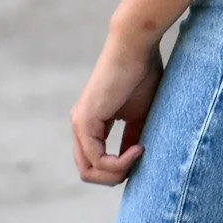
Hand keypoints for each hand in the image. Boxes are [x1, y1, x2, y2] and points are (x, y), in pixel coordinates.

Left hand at [70, 26, 163, 185]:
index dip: (119, 169)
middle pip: (88, 173)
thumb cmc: (142, 73)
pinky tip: (138, 149)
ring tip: (139, 154)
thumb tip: (135, 165)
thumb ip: (132, 138)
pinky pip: (97, 159)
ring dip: (117, 173)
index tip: (143, 155)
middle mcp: (80, 126)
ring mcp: (79, 123)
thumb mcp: (139, 114)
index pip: (95, 163)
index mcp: (91, 124)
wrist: (135, 46)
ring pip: (89, 171)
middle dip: (115, 177)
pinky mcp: (85, 120)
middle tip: (139, 163)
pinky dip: (119, 163)